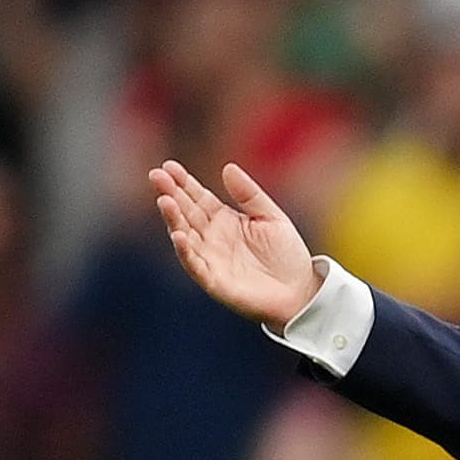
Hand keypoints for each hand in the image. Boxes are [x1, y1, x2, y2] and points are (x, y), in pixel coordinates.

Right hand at [149, 160, 322, 326]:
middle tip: (157, 175)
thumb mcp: (272, 218)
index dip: (183, 182)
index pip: (198, 196)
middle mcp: (211, 237)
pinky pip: (194, 264)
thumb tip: (228, 167)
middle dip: (170, 193)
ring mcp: (210, 258)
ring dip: (173, 218)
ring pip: (184, 235)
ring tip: (165, 200)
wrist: (302, 293)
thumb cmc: (287, 256)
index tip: (169, 166)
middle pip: (186, 212)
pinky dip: (185, 251)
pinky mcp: (213, 280)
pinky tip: (179, 235)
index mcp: (224, 219)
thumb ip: (250, 194)